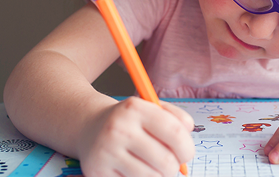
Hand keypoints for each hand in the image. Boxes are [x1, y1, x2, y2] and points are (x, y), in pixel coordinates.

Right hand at [78, 97, 194, 176]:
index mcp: (135, 109)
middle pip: (166, 161)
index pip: (174, 132)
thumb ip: (176, 117)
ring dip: (159, 176)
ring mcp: (107, 153)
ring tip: (152, 166)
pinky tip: (134, 170)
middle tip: (170, 164)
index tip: (186, 154)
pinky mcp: (98, 172)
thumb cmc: (128, 121)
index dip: (187, 148)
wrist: (89, 128)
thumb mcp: (150, 108)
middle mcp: (119, 129)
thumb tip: (189, 130)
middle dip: (174, 167)